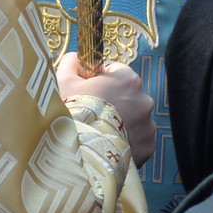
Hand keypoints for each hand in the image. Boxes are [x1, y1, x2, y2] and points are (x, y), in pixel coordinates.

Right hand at [57, 52, 155, 166]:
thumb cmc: (70, 113)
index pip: (116, 71)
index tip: (87, 91)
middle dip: (112, 103)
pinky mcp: (148, 147)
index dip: (99, 79)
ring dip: (121, 124)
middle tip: (90, 117)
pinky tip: (108, 147)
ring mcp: (148, 125)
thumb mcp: (63, 82)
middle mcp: (144, 100)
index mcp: (128, 79)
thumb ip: (72, 64)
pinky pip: (138, 140)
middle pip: (126, 96)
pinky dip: (126, 143)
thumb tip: (76, 57)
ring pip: (134, 119)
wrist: (77, 155)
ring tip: (98, 135)